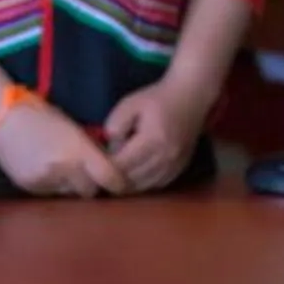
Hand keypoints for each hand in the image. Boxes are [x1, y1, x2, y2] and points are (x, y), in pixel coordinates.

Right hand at [0, 101, 133, 197]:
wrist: (2, 118)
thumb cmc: (41, 116)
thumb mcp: (72, 128)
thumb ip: (88, 149)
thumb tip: (105, 165)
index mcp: (79, 149)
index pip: (109, 178)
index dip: (118, 183)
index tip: (119, 183)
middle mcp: (65, 168)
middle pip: (90, 191)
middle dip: (91, 184)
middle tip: (87, 174)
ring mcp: (46, 180)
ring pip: (70, 194)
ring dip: (71, 185)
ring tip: (61, 168)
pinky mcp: (31, 188)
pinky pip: (51, 193)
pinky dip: (52, 185)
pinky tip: (44, 169)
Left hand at [103, 77, 214, 191]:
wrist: (190, 97)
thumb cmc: (157, 99)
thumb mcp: (129, 104)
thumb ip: (114, 125)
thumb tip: (108, 150)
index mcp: (153, 140)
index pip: (121, 166)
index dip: (103, 167)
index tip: (93, 161)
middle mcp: (165, 158)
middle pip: (130, 180)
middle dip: (112, 177)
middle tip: (101, 167)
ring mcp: (174, 167)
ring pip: (141, 187)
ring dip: (126, 182)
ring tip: (116, 169)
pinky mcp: (179, 170)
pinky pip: (154, 186)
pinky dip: (141, 182)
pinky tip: (133, 171)